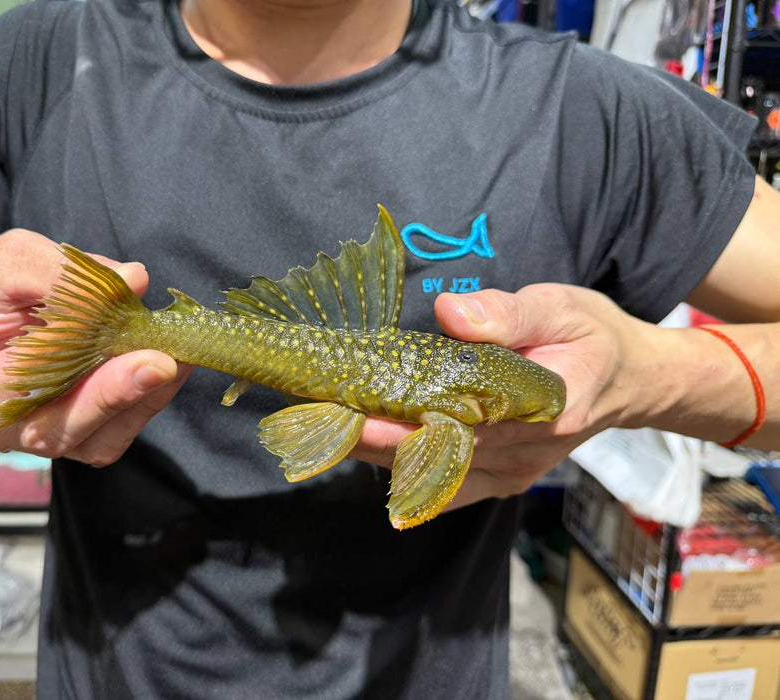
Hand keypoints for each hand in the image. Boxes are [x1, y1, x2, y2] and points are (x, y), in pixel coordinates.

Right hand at [0, 230, 190, 465]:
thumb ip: (64, 272)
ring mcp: (18, 441)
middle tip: (166, 363)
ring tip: (175, 357)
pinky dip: (141, 404)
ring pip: (87, 442)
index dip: (78, 385)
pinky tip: (165, 369)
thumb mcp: (11, 259)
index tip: (140, 361)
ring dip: (138, 402)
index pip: (8, 394)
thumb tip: (132, 279)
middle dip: (115, 398)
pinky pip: (105, 437)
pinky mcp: (60, 440)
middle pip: (51, 432)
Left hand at [352, 284, 651, 505]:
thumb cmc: (591, 337)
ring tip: (326, 433)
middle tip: (314, 422)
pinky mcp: (503, 479)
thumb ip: (507, 313)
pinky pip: (446, 487)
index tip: (344, 412)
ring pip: (432, 476)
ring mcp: (512, 473)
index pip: (453, 421)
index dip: (394, 422)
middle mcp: (522, 454)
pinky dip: (405, 472)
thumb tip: (449, 312)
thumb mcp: (561, 307)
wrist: (630, 381)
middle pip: (432, 455)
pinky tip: (365, 452)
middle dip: (370, 441)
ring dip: (378, 458)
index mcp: (539, 410)